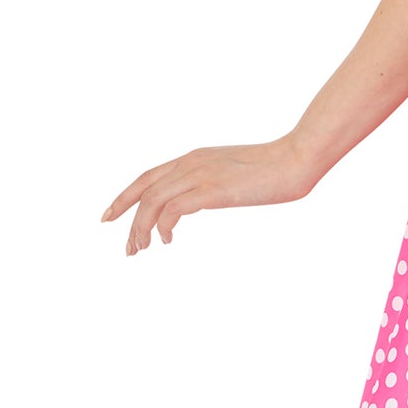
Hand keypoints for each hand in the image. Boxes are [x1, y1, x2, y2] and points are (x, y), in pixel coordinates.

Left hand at [101, 136, 317, 254]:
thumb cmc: (276, 169)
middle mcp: (191, 163)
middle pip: (143, 189)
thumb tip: (209, 198)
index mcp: (195, 157)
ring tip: (141, 250)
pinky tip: (167, 241)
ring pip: (153, 201)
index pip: (148, 176)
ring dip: (141, 228)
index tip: (111, 215)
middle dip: (125, 216)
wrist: (296, 159)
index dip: (126, 196)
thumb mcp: (235, 173)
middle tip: (126, 247)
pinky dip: (163, 227)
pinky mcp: (211, 190)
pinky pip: (173, 210)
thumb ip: (216, 183)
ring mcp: (200, 174)